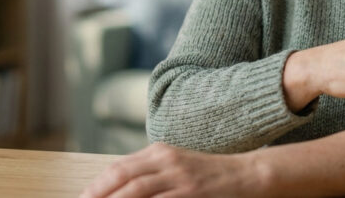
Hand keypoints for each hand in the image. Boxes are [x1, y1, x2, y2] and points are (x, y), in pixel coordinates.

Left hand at [80, 143, 261, 197]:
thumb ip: (151, 173)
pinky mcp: (191, 193)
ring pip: (136, 191)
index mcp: (159, 152)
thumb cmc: (209, 174)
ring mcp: (179, 178)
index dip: (97, 185)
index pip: (118, 168)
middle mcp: (166, 161)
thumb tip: (120, 188)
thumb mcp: (177, 166)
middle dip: (98, 194)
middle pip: (122, 178)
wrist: (247, 174)